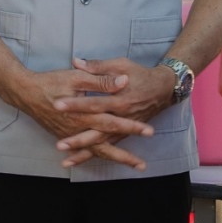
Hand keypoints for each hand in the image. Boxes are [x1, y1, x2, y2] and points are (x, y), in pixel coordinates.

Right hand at [9, 66, 154, 170]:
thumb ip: (101, 80)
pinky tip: (101, 162)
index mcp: (85, 113)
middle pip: (106, 145)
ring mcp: (71, 135)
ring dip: (114, 159)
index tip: (149, 132)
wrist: (25, 92)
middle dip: (125, 155)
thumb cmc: (51, 82)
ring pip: (95, 151)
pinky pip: (81, 151)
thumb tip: (123, 81)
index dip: (131, 127)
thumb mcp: (77, 77)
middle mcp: (79, 128)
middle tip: (142, 165)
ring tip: (132, 166)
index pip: (113, 122)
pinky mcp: (64, 136)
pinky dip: (92, 159)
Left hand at [51, 58, 177, 167]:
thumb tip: (76, 62)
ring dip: (85, 152)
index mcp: (120, 99)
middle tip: (60, 145)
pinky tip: (78, 161)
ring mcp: (124, 128)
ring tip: (67, 161)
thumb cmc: (140, 75)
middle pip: (97, 131)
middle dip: (79, 139)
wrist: (163, 89)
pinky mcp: (125, 134)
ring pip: (103, 144)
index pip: (94, 104)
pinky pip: (108, 148)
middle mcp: (122, 118)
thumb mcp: (121, 65)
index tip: (58, 105)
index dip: (76, 104)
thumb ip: (98, 66)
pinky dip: (95, 155)